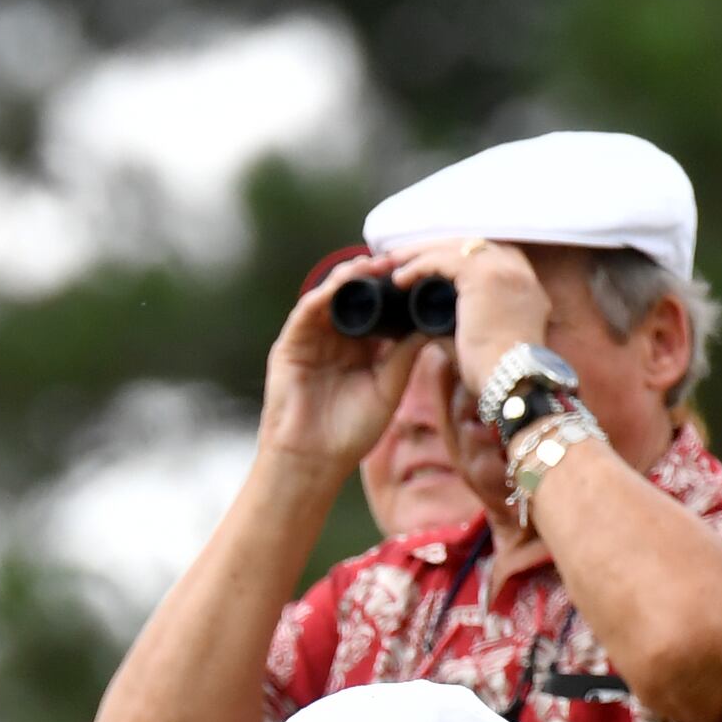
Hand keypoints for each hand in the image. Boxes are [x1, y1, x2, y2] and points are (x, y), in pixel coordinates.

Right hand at [250, 252, 431, 480]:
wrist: (312, 461)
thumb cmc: (350, 433)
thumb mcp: (388, 387)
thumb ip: (405, 355)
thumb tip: (430, 321)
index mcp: (362, 349)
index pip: (380, 308)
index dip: (396, 289)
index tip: (419, 273)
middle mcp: (337, 339)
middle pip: (356, 294)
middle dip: (376, 274)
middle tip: (399, 260)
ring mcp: (313, 339)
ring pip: (331, 295)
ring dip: (351, 277)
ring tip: (374, 265)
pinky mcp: (291, 344)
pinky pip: (308, 310)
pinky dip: (325, 293)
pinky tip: (343, 284)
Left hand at [380, 235, 554, 397]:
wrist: (514, 382)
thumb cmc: (497, 373)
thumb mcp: (481, 340)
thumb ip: (459, 326)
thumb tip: (430, 326)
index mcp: (523, 284)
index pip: (484, 255)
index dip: (452, 256)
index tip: (426, 265)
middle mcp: (519, 269)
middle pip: (468, 245)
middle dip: (433, 249)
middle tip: (402, 258)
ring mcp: (504, 269)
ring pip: (453, 247)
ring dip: (419, 254)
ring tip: (392, 264)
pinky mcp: (484, 276)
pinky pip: (442, 260)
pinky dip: (417, 266)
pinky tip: (399, 278)